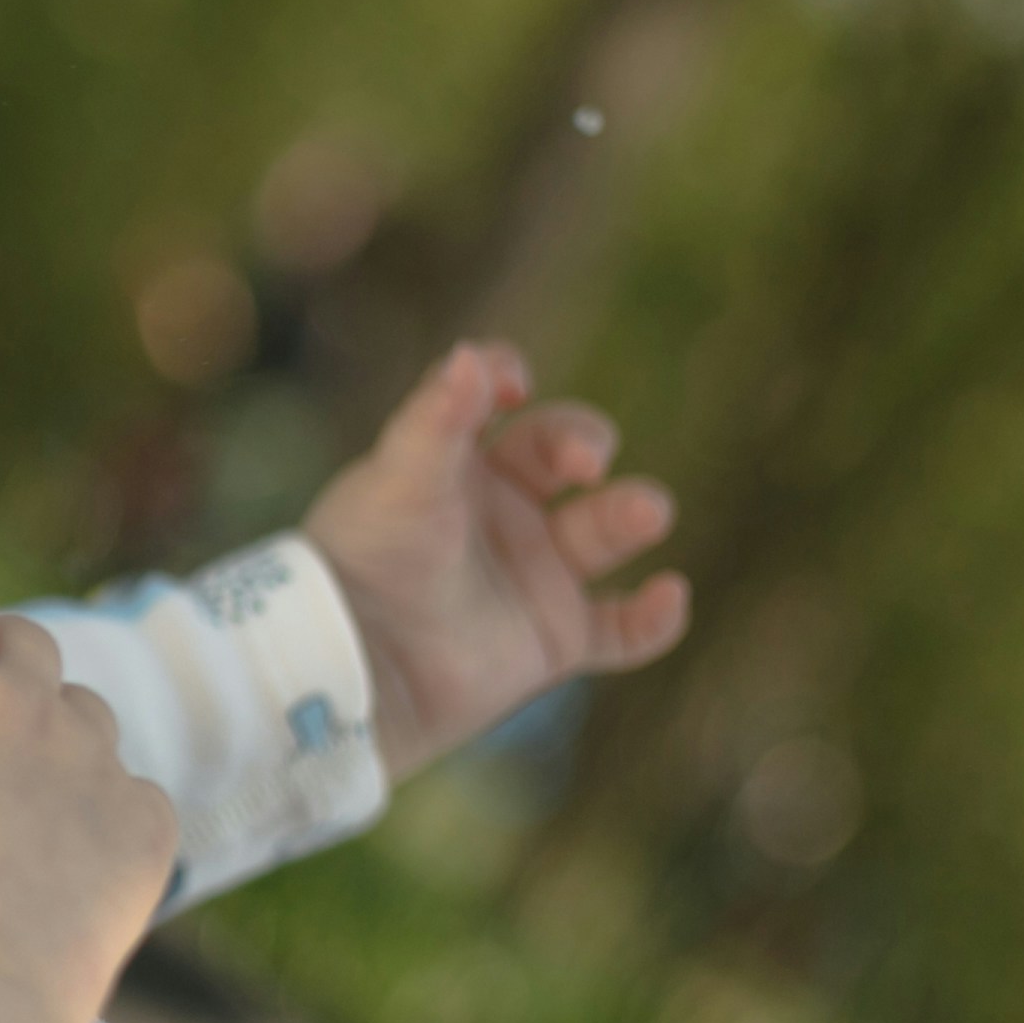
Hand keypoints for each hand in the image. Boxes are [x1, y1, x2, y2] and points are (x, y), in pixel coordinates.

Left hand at [304, 341, 688, 783]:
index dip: (505, 377)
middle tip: (585, 463)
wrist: (355, 668)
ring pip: (606, 530)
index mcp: (450, 464)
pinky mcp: (553, 640)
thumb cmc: (364, 565)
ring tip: (646, 512)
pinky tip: (668, 595)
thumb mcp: (398, 483)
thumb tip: (473, 354)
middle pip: (564, 452)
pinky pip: (624, 630)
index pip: (491, 399)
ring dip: (633, 514)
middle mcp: (497, 512)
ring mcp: (531, 574)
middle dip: (584, 443)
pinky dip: (655, 618)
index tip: (513, 384)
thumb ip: (437, 420)